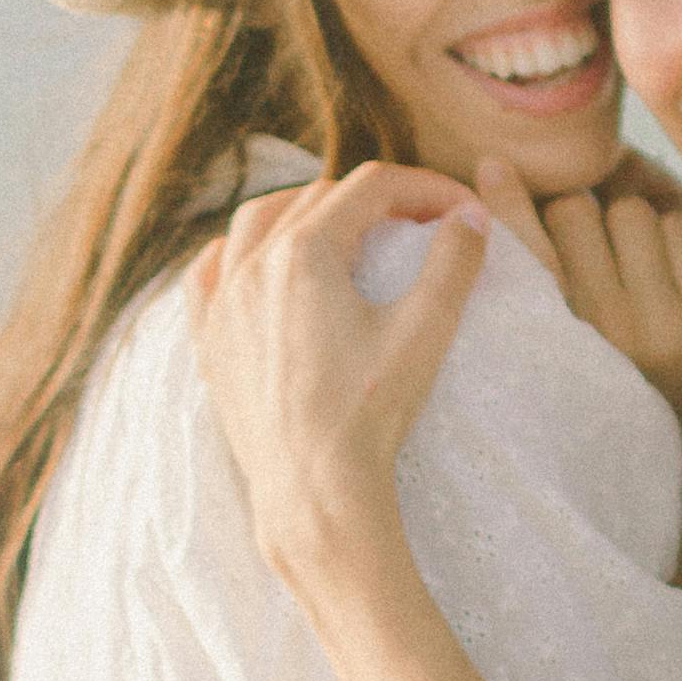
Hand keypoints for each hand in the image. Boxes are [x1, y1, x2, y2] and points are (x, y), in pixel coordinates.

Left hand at [191, 162, 485, 615]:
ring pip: (257, 221)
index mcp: (305, 253)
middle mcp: (253, 266)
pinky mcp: (211, 341)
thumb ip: (453, 263)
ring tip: (344, 232)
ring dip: (305, 212)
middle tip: (417, 225)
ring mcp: (224, 303)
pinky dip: (237, 253)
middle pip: (319, 198)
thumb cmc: (368, 415)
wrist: (311, 493)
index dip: (425, 187)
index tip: (459, 210)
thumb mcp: (425, 332)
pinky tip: (259, 263)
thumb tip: (472, 215)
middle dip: (373, 201)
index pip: (373, 187)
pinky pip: (209, 272)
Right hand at [475, 155, 681, 447]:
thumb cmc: (606, 392)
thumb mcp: (554, 349)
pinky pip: (681, 228)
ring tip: (638, 269)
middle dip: (585, 221)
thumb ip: (531, 279)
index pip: (523, 246)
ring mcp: (664, 324)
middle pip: (577, 212)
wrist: (680, 460)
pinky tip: (672, 278)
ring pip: (632, 212)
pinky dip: (674, 242)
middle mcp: (603, 333)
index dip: (506, 200)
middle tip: (596, 251)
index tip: (494, 168)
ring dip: (634, 229)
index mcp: (555, 343)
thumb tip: (493, 176)